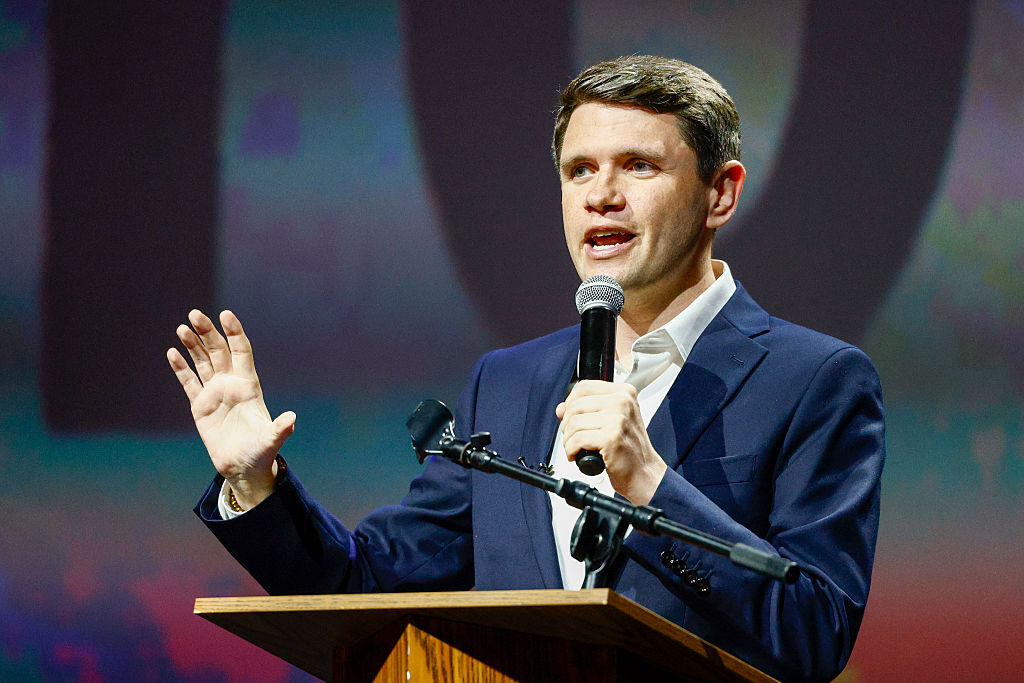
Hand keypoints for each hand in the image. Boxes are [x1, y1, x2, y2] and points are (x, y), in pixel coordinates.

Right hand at [166, 309, 294, 508]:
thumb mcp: (272, 440)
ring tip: (182, 328)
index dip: (234, 332)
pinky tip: (172, 353)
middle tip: (194, 314)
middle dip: (207, 332)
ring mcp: (215, 393)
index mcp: (249, 385)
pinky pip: (189, 382)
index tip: (226, 314)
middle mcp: (231, 384)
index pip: (241, 351)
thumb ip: (280, 429)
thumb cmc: (261, 452)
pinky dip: (180, 368)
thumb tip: (292, 419)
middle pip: (219, 351)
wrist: (243, 467)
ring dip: (192, 345)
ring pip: (203, 362)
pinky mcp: (200, 406)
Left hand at [556, 380, 666, 504]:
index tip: (571, 416)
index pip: (584, 387)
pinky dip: (571, 450)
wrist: (644, 472)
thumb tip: (561, 408)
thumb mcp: (612, 420)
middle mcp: (623, 402)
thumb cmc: (629, 448)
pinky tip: (577, 455)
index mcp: (624, 393)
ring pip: (574, 422)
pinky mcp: (611, 437)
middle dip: (567, 424)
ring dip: (568, 439)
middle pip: (575, 405)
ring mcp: (618, 419)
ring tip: (576, 448)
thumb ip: (587, 410)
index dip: (571, 402)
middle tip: (573, 437)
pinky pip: (577, 439)